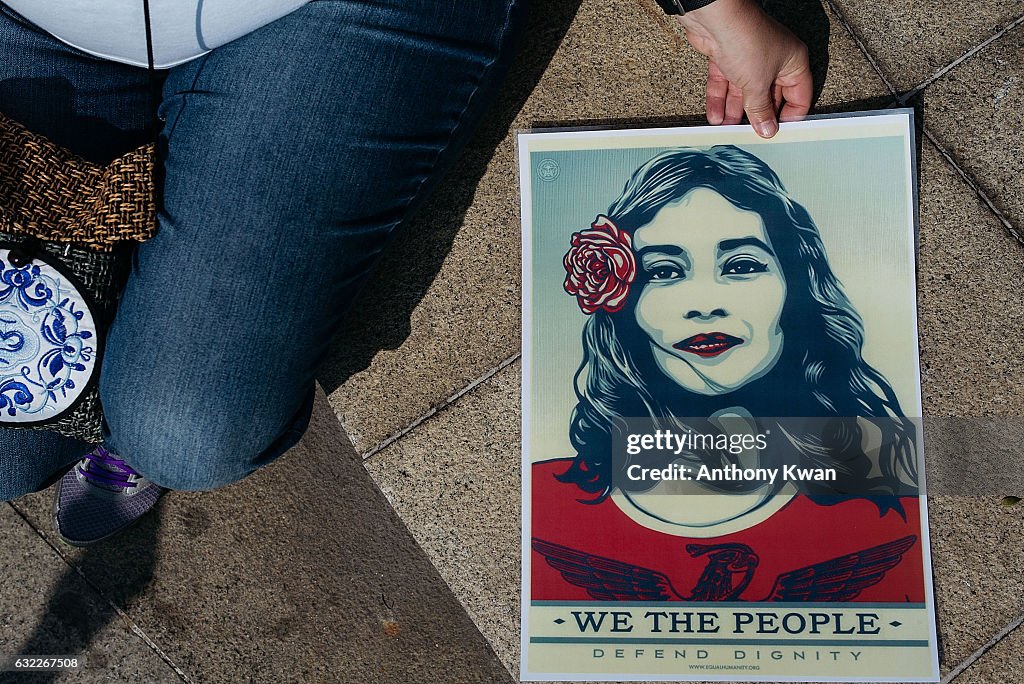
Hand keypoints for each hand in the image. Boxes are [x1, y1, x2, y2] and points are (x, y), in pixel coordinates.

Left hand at [676, 0, 811, 137]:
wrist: (716, 20)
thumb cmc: (746, 40)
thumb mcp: (757, 85)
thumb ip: (761, 110)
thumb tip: (767, 129)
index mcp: (793, 61)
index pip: (799, 95)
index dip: (789, 116)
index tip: (778, 133)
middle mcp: (774, 59)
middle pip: (769, 95)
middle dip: (757, 115)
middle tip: (750, 135)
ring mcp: (749, 58)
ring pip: (744, 91)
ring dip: (734, 111)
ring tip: (727, 130)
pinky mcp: (727, 57)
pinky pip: (726, 83)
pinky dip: (720, 99)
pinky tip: (715, 116)